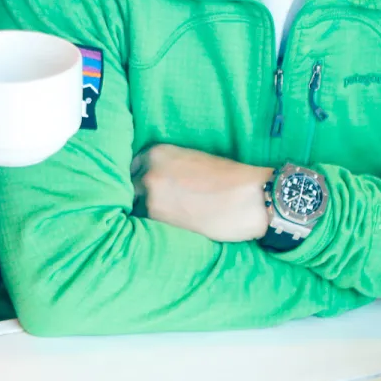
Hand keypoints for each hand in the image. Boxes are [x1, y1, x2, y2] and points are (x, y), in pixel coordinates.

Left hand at [136, 145, 272, 242]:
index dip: (139, 178)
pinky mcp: (158, 220)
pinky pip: (145, 223)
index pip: (131, 166)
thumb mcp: (192, 160)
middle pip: (130, 187)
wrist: (251, 199)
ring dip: (144, 212)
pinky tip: (166, 227)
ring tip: (163, 217)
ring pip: (135, 207)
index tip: (145, 187)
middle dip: (138, 195)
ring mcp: (150, 196)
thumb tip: (155, 182)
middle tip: (153, 205)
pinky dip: (152, 225)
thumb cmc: (229, 179)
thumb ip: (167, 168)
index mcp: (156, 153)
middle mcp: (148, 172)